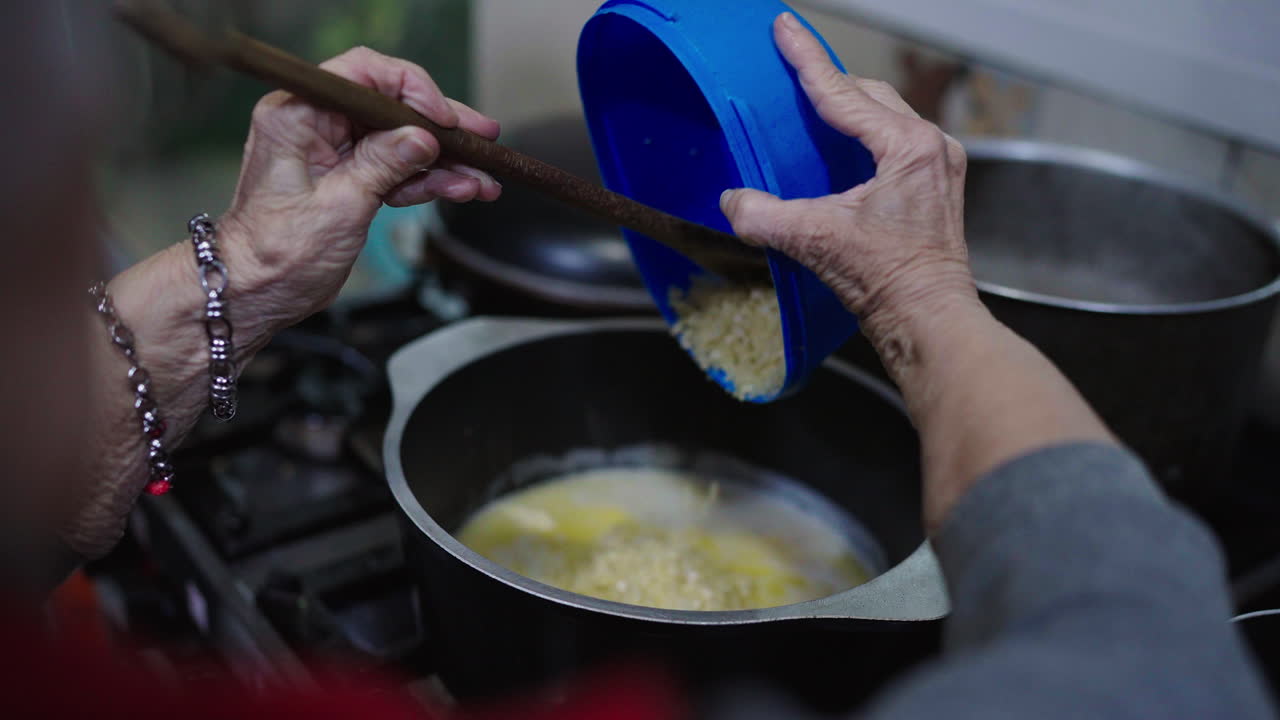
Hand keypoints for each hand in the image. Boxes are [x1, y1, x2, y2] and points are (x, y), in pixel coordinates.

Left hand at [221, 46, 501, 329]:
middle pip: (391, 108)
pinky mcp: (349, 178)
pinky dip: (429, 180)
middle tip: (480, 136)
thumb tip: (422, 139)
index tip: (441, 119)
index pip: (364, 76)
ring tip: (480, 178)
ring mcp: (334, 152)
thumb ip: (383, 165)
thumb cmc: (274, 253)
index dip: (411, 90)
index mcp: (298, 116)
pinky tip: (461, 188)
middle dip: (440, 127)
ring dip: (444, 160)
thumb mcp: (339, 205)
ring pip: (401, 141)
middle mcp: (315, 125)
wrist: (255, 292)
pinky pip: (397, 168)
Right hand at [720, 13, 977, 372]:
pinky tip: (839, 148)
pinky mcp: (934, 190)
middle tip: (793, 64)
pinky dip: (862, 137)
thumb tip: (734, 201)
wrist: (928, 320)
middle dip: (829, 81)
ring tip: (812, 101)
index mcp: (908, 147)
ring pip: (884, 117)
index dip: (807, 60)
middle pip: (869, 96)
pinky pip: (893, 143)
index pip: (843, 93)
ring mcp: (938, 168)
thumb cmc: (892, 282)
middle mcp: (930, 148)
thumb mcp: (815, 240)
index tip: (786, 30)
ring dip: (847, 108)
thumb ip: (764, 216)